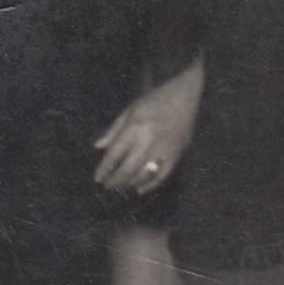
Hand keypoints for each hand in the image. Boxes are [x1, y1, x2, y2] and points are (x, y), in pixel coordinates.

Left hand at [94, 58, 202, 194]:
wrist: (186, 95)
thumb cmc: (154, 100)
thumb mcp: (130, 110)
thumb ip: (114, 130)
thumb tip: (97, 147)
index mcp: (135, 126)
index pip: (115, 153)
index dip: (104, 168)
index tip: (98, 178)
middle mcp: (149, 139)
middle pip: (128, 168)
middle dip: (116, 181)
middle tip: (108, 186)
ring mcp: (165, 148)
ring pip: (144, 174)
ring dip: (130, 184)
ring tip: (121, 187)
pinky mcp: (177, 153)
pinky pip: (163, 175)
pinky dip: (150, 185)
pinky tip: (140, 190)